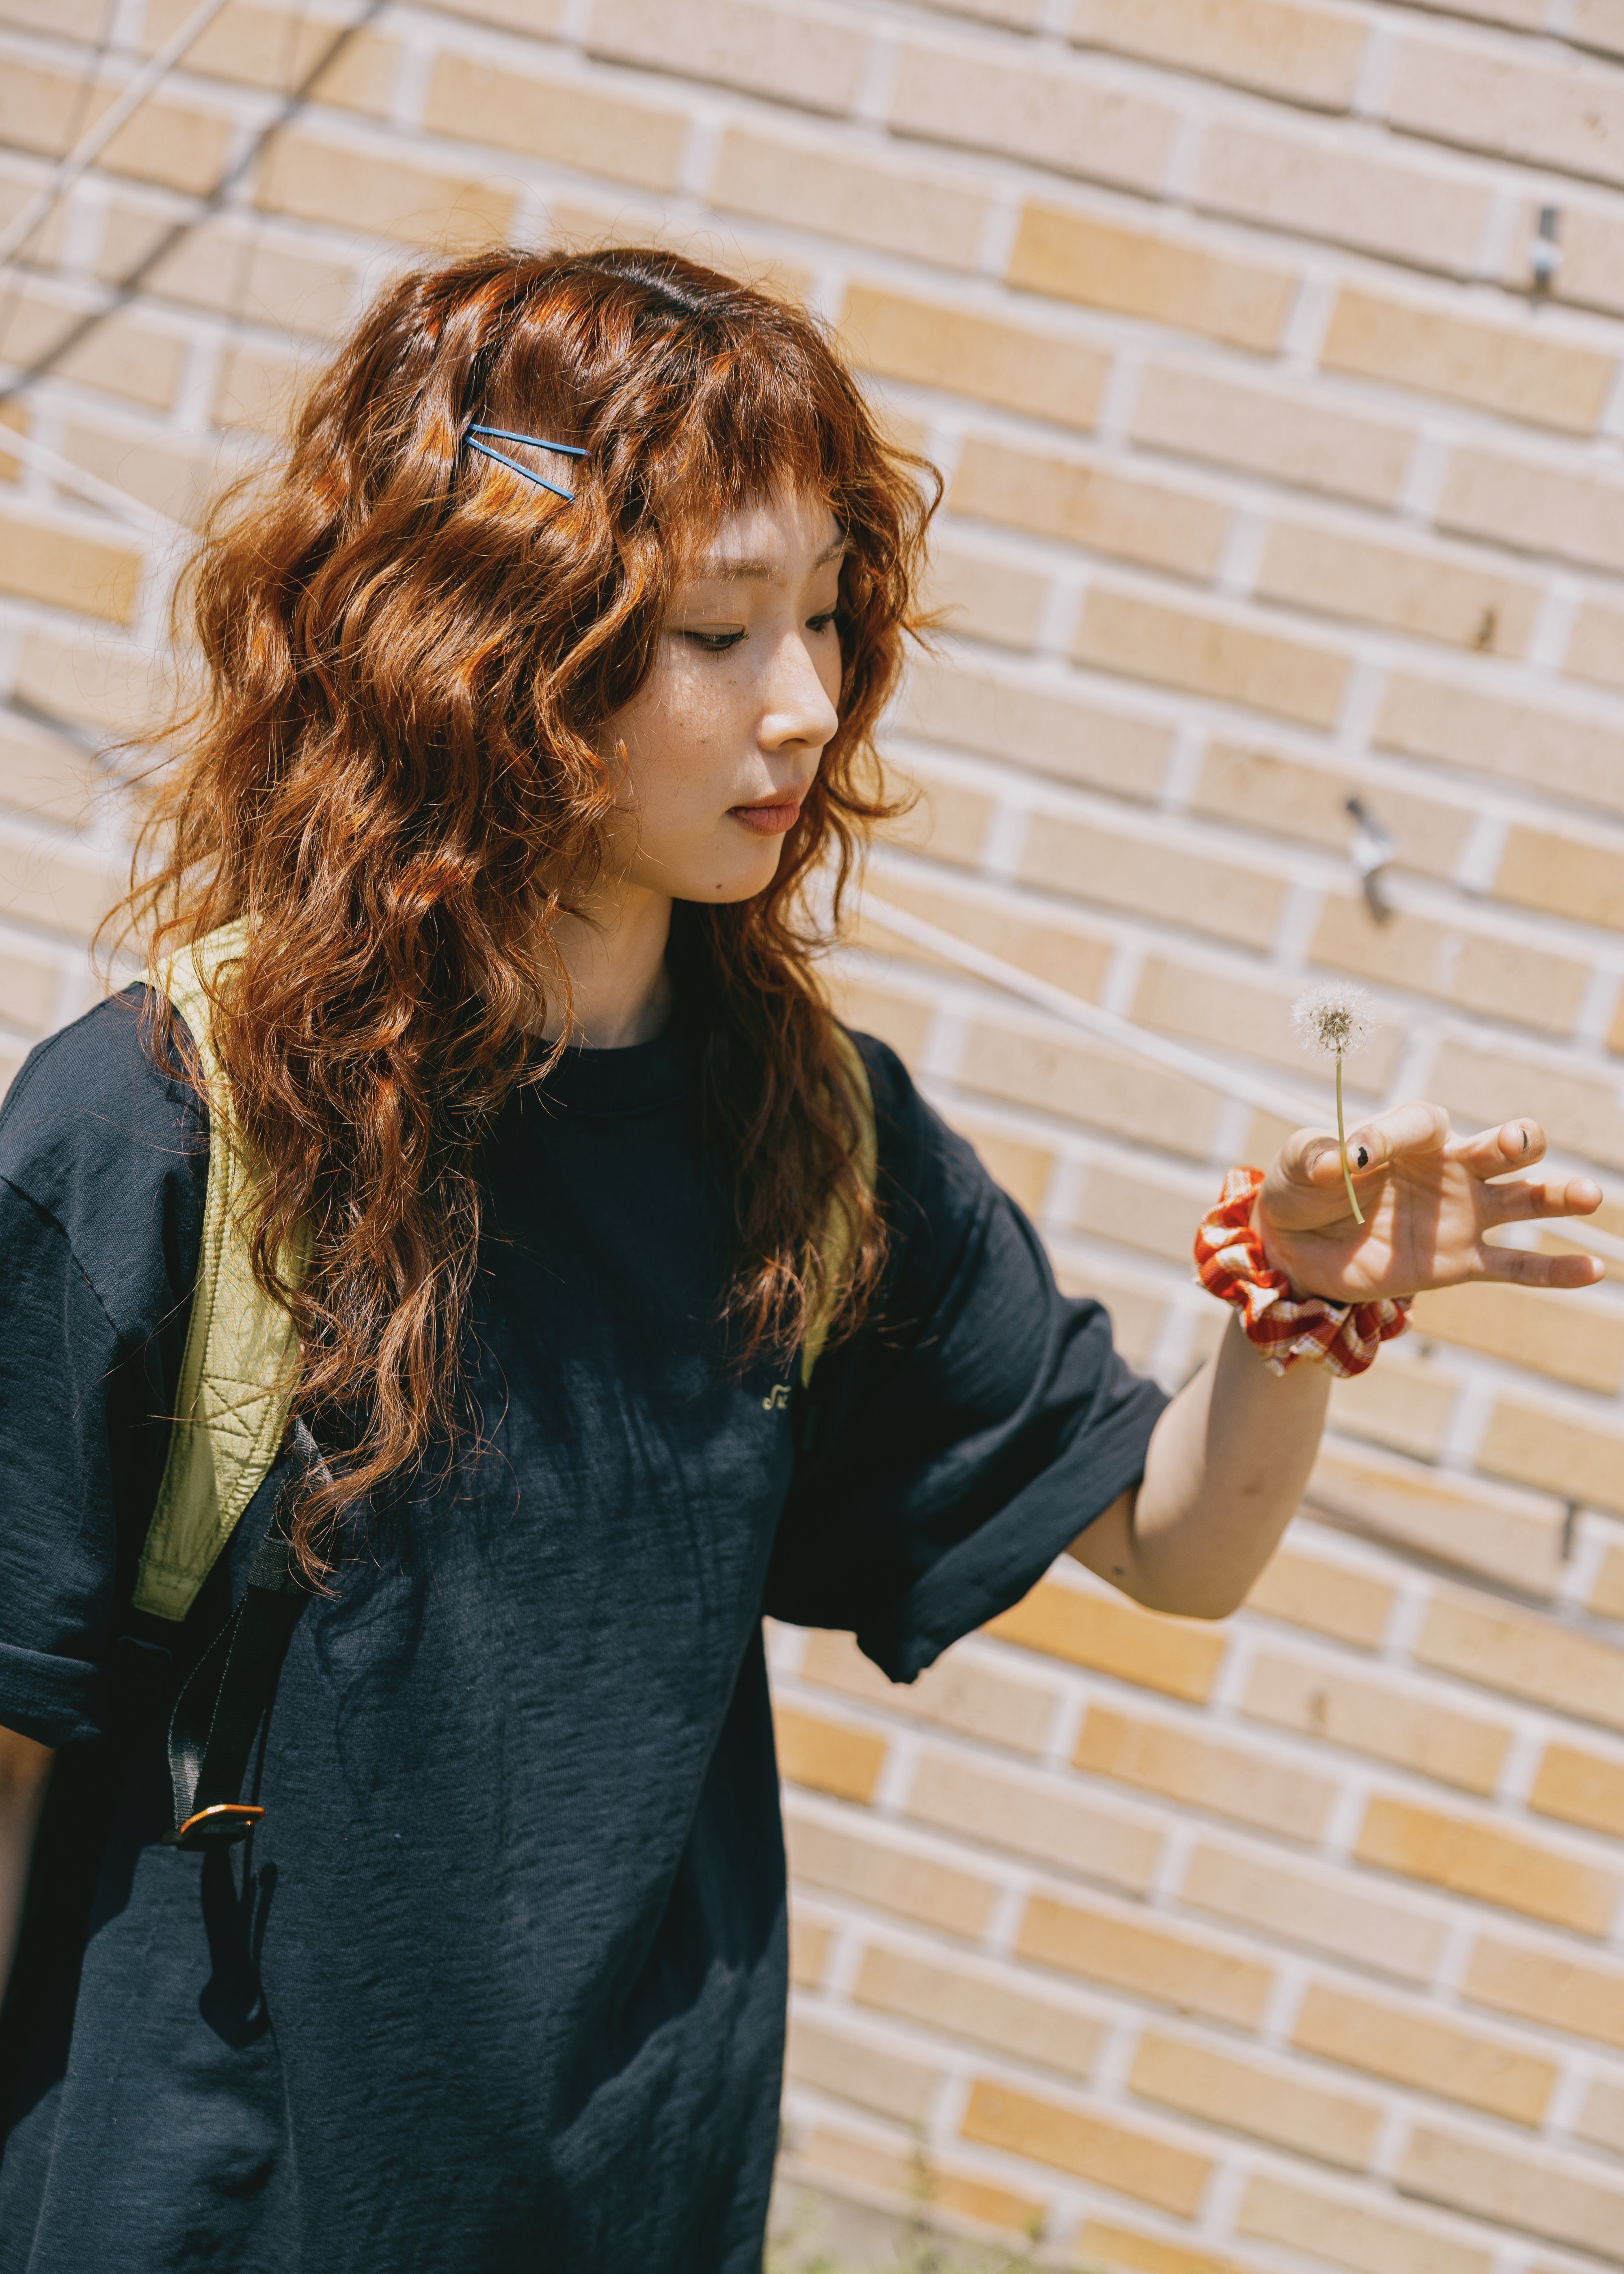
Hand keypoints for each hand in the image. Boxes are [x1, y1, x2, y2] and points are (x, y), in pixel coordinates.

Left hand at [1253, 1104, 1603, 1302]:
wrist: (1295, 1245)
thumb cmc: (1302, 1187)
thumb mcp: (1298, 1162)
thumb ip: (1318, 1154)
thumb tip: (1341, 1161)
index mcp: (1410, 1135)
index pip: (1422, 1123)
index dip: (1392, 1134)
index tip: (1357, 1156)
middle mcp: (1449, 1168)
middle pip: (1498, 1147)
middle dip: (1514, 1141)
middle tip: (1519, 1144)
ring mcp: (1460, 1216)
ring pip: (1522, 1200)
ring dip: (1556, 1195)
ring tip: (1588, 1195)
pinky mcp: (1457, 1264)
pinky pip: (1514, 1267)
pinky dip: (1554, 1269)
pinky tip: (1593, 1270)